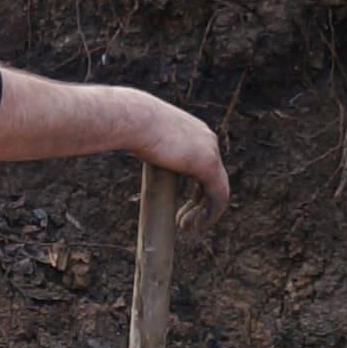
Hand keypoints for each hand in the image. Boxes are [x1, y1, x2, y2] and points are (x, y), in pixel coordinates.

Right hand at [143, 98, 229, 227]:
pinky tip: (197, 225)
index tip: (178, 207)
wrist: (132, 119)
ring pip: (219, 190)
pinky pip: (219, 196)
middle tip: (182, 222)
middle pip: (212, 179)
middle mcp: (207, 140)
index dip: (194, 190)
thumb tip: (132, 156)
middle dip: (199, 204)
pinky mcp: (208, 164)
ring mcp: (210, 151)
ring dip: (204, 213)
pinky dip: (210, 214)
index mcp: (194, 132)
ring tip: (186, 227)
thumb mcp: (139, 137)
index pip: (201, 165)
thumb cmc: (127, 125)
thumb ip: (144, 148)